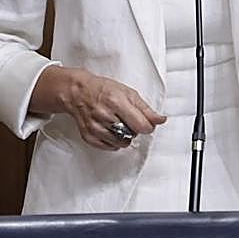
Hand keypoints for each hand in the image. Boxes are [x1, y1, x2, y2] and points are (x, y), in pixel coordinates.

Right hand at [33, 65, 165, 150]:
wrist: (78, 93)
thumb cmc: (102, 90)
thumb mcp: (128, 93)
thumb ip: (145, 109)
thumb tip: (160, 120)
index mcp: (116, 102)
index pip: (141, 125)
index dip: (148, 126)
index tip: (146, 123)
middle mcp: (105, 116)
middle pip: (132, 135)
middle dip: (134, 129)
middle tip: (127, 118)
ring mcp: (96, 128)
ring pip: (122, 143)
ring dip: (124, 136)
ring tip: (117, 123)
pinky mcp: (89, 137)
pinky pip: (110, 147)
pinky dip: (113, 141)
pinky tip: (109, 129)